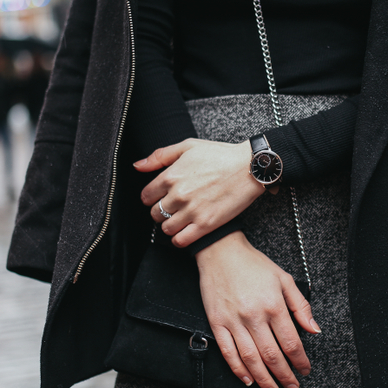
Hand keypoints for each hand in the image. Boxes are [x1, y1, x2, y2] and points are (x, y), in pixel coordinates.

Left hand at [135, 139, 271, 247]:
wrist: (250, 167)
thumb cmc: (220, 155)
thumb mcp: (188, 146)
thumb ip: (160, 156)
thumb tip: (137, 166)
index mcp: (171, 176)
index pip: (146, 196)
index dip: (152, 198)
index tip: (160, 198)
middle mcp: (178, 195)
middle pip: (155, 213)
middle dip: (161, 211)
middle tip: (173, 208)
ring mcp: (191, 211)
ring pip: (166, 228)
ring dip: (170, 225)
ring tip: (181, 219)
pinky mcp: (205, 224)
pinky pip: (180, 240)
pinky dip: (179, 238)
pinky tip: (186, 231)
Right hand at [195, 231, 320, 387]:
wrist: (220, 252)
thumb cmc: (254, 265)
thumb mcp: (284, 279)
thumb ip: (300, 306)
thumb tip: (314, 330)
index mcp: (274, 305)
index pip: (291, 342)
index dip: (300, 361)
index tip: (304, 370)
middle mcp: (254, 316)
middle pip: (272, 356)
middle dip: (285, 376)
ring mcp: (234, 321)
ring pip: (251, 359)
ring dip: (263, 380)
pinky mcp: (217, 322)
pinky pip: (228, 352)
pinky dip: (238, 369)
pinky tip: (247, 379)